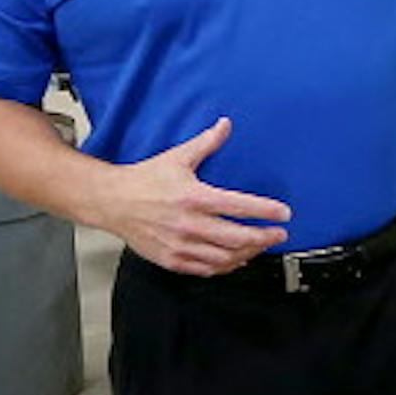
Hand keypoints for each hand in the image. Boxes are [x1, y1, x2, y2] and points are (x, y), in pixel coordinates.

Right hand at [104, 117, 290, 275]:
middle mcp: (189, 223)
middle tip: (279, 234)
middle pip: (237, 237)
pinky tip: (236, 259)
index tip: (283, 213)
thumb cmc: (145, 180)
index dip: (265, 211)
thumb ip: (206, 143)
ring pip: (224, 257)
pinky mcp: (172, 259)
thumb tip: (225, 125)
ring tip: (260, 245)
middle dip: (264, 237)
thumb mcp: (178, 157)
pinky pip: (206, 269)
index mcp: (194, 197)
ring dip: (248, 253)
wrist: (112, 201)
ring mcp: (180, 244)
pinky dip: (225, 266)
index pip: (238, 206)